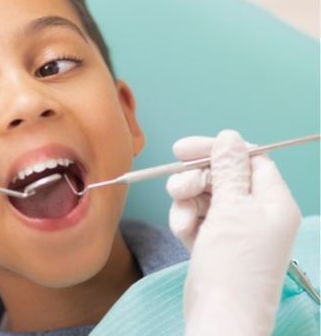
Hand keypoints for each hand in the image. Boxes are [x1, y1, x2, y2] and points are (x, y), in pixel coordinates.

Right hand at [166, 130, 300, 335]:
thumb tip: (230, 136)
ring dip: (187, 202)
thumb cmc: (233, 265)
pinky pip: (197, 218)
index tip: (183, 150)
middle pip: (224, 177)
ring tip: (183, 219)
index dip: (218, 151)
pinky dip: (186, 221)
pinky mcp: (215, 243)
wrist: (220, 316)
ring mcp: (236, 230)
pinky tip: (183, 233)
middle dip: (196, 180)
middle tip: (178, 188)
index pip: (250, 160)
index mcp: (274, 202)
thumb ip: (229, 169)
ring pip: (205, 196)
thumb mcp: (231, 208)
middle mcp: (258, 214)